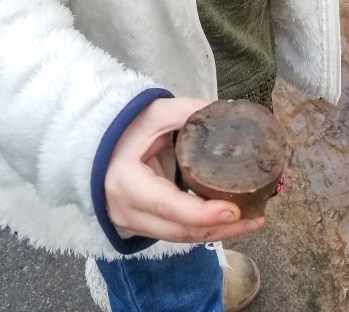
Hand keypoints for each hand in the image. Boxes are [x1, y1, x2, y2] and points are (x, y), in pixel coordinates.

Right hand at [103, 97, 265, 243]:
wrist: (94, 147)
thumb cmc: (124, 129)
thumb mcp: (153, 114)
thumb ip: (187, 112)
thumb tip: (227, 111)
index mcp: (127, 181)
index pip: (167, 205)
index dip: (201, 212)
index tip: (234, 210)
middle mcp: (128, 211)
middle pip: (179, 230)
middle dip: (219, 229)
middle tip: (254, 218)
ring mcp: (133, 224)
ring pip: (180, 238)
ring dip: (216, 233)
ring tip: (250, 221)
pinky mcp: (143, 227)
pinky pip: (176, 233)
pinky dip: (202, 229)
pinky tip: (227, 221)